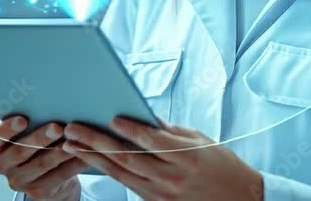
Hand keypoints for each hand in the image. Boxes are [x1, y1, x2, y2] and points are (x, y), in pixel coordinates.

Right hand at [0, 115, 89, 200]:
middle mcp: (3, 166)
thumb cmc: (38, 148)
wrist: (50, 177)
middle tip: (57, 127)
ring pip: (41, 164)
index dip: (5, 129)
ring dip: (59, 151)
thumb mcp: (30, 133)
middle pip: (20, 151)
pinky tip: (83, 154)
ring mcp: (19, 181)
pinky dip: (72, 163)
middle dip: (40, 138)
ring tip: (73, 139)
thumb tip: (51, 104)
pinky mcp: (37, 192)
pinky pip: (58, 176)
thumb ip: (32, 122)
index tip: (21, 119)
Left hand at [62, 117, 263, 200]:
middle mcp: (172, 177)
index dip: (130, 129)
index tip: (110, 117)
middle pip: (128, 158)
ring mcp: (162, 194)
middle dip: (97, 142)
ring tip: (72, 145)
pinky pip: (128, 185)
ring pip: (121, 174)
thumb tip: (144, 117)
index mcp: (186, 157)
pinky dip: (109, 172)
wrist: (239, 199)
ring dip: (93, 158)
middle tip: (74, 129)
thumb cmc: (222, 166)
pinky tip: (93, 161)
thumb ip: (170, 131)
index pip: (152, 140)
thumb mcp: (200, 141)